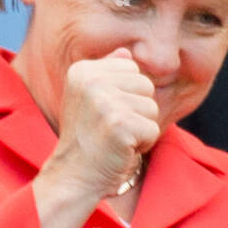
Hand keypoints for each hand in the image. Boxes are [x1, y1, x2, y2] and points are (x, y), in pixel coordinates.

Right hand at [41, 48, 160, 201]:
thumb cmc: (87, 139)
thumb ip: (108, 73)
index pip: (132, 68)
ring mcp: (105, 102)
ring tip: (116, 139)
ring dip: (141, 128)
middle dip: (137, 111)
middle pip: (145, 85)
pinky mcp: (120, 125)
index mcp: (82, 70)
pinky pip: (153, 129)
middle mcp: (91, 81)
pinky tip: (122, 150)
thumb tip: (128, 52)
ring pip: (152, 107)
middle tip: (113, 129)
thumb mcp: (90, 98)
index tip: (105, 113)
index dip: (127, 95)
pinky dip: (143, 145)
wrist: (74, 176)